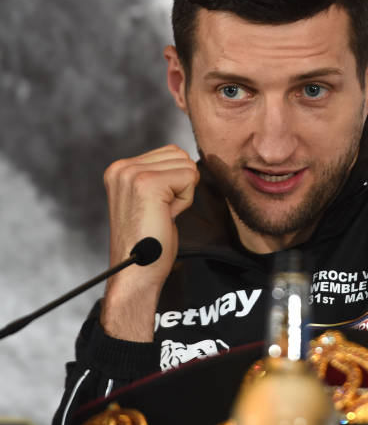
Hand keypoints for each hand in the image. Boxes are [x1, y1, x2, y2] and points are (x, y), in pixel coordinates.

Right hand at [100, 145, 198, 340]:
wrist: (136, 271)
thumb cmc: (148, 241)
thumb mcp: (150, 199)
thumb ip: (160, 175)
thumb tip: (186, 159)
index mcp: (120, 169)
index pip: (171, 153)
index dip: (174, 183)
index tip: (156, 208)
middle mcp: (122, 167)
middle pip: (180, 155)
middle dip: (180, 186)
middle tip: (161, 212)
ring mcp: (132, 173)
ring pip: (186, 166)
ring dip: (183, 194)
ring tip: (162, 214)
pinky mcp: (147, 183)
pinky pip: (189, 178)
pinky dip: (185, 200)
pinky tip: (166, 216)